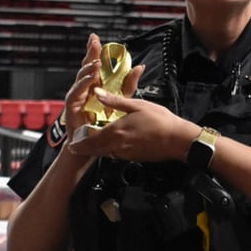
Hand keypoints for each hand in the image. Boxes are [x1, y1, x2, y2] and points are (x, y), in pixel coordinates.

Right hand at [62, 33, 144, 143]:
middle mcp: (84, 89)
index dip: (95, 51)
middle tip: (94, 41)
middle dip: (90, 54)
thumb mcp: (121, 102)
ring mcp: (77, 97)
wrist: (93, 145)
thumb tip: (139, 67)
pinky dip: (83, 85)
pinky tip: (90, 78)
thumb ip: (128, 85)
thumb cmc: (103, 124)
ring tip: (97, 62)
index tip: (96, 38)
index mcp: (95, 86)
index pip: (95, 65)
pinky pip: (76, 93)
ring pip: (81, 78)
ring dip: (88, 69)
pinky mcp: (72, 107)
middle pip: (86, 67)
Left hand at [68, 92, 195, 162]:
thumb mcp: (137, 105)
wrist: (178, 139)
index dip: (79, 142)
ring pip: (104, 153)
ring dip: (96, 149)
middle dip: (84, 149)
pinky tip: (112, 143)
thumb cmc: (161, 121)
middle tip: (77, 145)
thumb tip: (98, 92)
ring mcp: (126, 154)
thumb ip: (115, 101)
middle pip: (94, 150)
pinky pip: (115, 155)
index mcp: (117, 131)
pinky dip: (109, 150)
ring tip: (92, 142)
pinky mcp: (133, 157)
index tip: (72, 142)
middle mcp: (118, 145)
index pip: (90, 140)